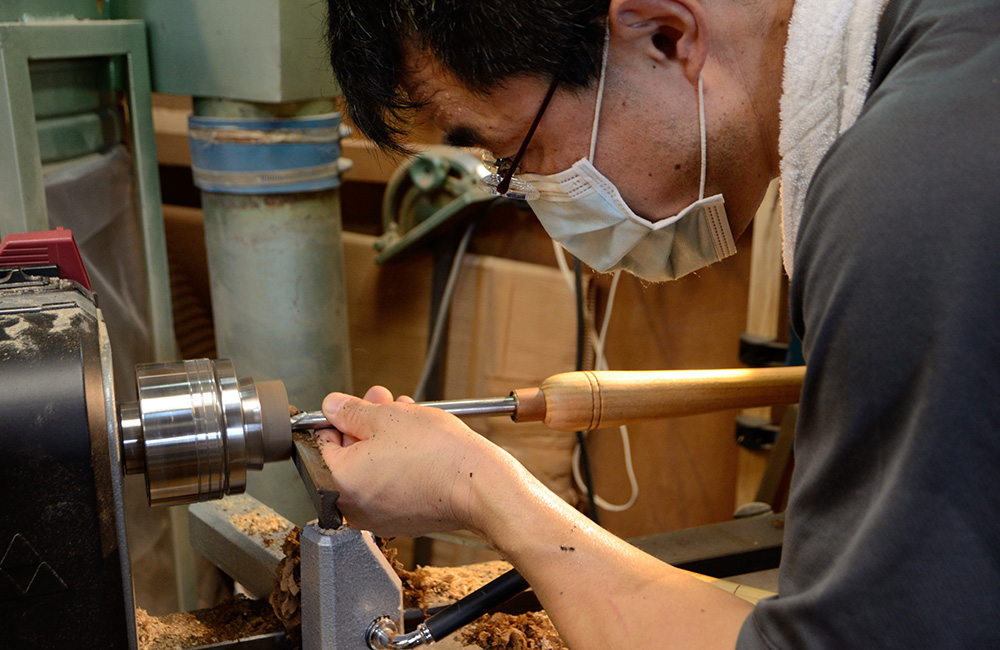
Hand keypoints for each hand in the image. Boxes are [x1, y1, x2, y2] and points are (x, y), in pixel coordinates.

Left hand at [316, 386, 506, 536]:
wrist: (478, 485)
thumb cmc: (435, 454)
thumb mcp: (387, 416)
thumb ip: (351, 410)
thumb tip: (332, 406)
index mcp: (338, 483)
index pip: (321, 443)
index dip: (339, 417)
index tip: (354, 406)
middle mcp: (353, 507)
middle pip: (349, 457)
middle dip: (366, 424)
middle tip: (383, 402)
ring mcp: (380, 517)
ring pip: (373, 469)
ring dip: (385, 440)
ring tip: (407, 416)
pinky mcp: (404, 520)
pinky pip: (391, 486)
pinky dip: (399, 464)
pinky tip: (417, 442)